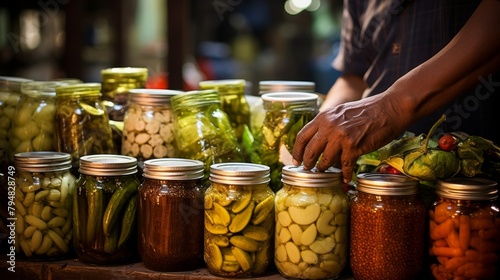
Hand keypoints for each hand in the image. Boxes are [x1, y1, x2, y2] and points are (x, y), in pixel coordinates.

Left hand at [292, 93, 408, 181]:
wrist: (390, 107)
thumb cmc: (368, 110)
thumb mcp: (342, 112)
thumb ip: (329, 124)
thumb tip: (320, 142)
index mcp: (324, 117)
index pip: (302, 136)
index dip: (297, 151)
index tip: (296, 161)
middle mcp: (329, 127)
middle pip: (311, 150)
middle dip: (308, 163)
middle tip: (308, 170)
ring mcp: (341, 138)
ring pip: (326, 160)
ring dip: (325, 169)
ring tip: (325, 173)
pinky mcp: (354, 147)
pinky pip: (345, 166)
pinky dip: (344, 174)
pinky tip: (345, 178)